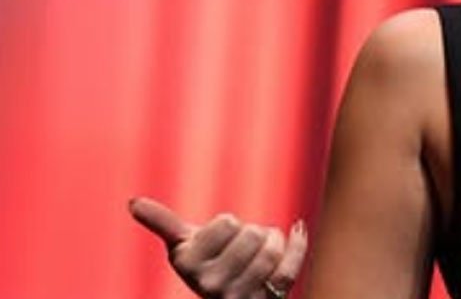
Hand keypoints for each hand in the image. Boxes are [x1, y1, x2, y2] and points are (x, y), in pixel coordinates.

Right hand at [129, 197, 307, 298]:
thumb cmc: (207, 264)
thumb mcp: (183, 245)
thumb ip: (163, 222)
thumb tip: (132, 201)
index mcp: (188, 265)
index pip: (227, 222)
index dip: (228, 224)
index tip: (219, 239)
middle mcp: (210, 286)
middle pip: (253, 235)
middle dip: (251, 232)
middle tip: (241, 247)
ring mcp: (239, 296)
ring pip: (272, 251)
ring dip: (273, 239)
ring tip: (262, 246)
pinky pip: (289, 268)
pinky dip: (297, 245)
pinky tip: (297, 229)